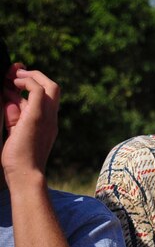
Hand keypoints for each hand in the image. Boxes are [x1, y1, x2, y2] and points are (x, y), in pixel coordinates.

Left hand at [2, 67, 59, 186]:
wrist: (25, 174)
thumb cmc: (18, 159)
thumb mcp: (15, 132)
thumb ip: (14, 115)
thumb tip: (9, 98)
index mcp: (47, 122)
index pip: (45, 97)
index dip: (31, 84)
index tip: (14, 81)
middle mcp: (51, 118)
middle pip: (53, 87)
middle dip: (34, 74)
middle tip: (15, 72)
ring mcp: (47, 117)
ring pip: (50, 86)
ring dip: (30, 76)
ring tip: (12, 76)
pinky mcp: (36, 116)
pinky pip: (37, 90)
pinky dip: (26, 82)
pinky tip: (14, 83)